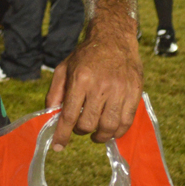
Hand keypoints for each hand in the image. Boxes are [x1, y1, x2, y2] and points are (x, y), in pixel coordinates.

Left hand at [45, 29, 142, 150]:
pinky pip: (126, 121)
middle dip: (81, 131)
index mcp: (80, 79)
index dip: (62, 134)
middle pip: (89, 123)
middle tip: (80, 128)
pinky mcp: (135, 92)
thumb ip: (55, 92)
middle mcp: (101, 86)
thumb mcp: (64, 68)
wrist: (114, 39)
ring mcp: (120, 90)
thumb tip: (49, 115)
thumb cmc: (86, 55)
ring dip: (99, 136)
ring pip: (109, 126)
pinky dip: (117, 131)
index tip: (58, 146)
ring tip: (95, 133)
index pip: (70, 115)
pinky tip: (111, 130)